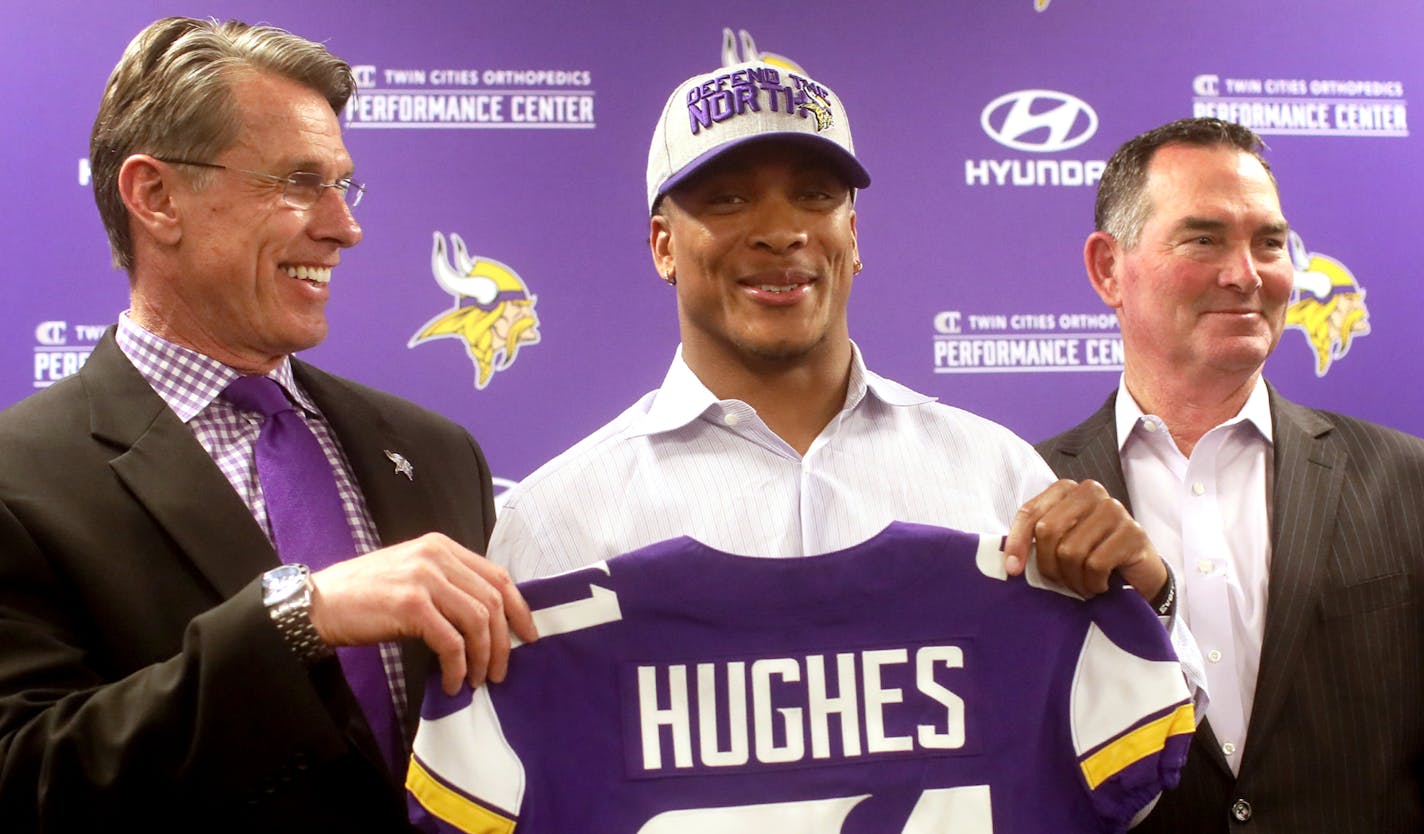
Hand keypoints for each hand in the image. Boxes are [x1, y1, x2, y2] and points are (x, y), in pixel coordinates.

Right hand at [307, 533, 535, 694]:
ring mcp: (423, 577)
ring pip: (477, 621)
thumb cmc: (365, 596)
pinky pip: (451, 641)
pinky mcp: (410, 605)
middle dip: (503, 642)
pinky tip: (453, 682)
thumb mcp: (413, 576)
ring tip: (475, 681)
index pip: (498, 576)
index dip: (519, 609)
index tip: (527, 636)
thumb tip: (488, 621)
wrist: (318, 604)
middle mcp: (436, 555)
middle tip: (500, 672)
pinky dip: (458, 667)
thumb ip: (449, 586)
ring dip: (483, 658)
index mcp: (442, 546)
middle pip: (493, 600)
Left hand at [1003, 479, 1166, 600]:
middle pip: (1048, 531)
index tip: (1012, 569)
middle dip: (1048, 565)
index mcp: (1067, 489)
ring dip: (1072, 579)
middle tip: (1060, 580)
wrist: (1138, 573)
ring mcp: (1114, 509)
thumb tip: (1009, 563)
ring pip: (1071, 551)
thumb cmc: (1092, 555)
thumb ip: (1036, 541)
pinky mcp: (1133, 532)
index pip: (1030, 512)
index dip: (1017, 542)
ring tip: (1081, 584)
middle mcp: (1091, 492)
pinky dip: (1092, 583)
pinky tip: (1099, 585)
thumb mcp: (1059, 543)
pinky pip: (1096, 564)